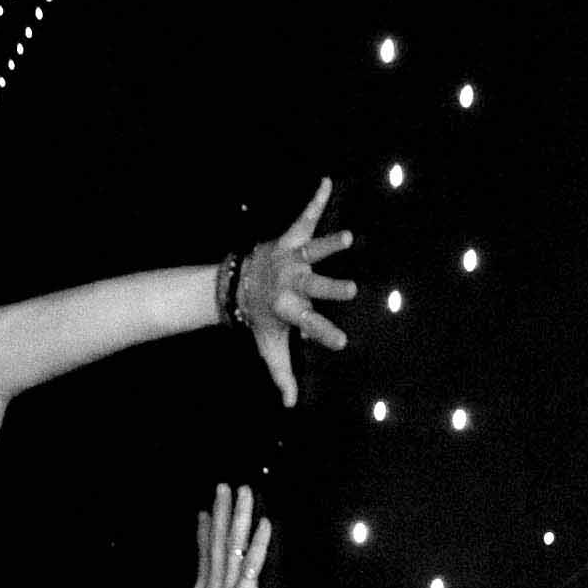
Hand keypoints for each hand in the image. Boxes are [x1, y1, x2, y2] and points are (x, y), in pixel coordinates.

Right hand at [187, 479, 270, 587]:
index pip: (203, 556)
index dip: (203, 533)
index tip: (203, 513)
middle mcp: (211, 585)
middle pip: (216, 540)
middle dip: (219, 512)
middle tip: (223, 487)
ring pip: (232, 543)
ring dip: (238, 515)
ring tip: (243, 492)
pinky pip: (252, 562)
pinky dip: (258, 541)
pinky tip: (264, 523)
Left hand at [238, 177, 355, 408]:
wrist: (237, 286)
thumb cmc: (262, 319)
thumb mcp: (269, 348)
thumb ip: (282, 374)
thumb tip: (289, 405)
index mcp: (288, 309)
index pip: (309, 324)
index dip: (324, 333)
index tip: (342, 342)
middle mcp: (290, 283)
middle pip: (313, 286)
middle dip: (329, 287)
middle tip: (350, 288)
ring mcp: (290, 259)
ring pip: (312, 251)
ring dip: (329, 244)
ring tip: (348, 237)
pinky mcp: (289, 239)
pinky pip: (304, 218)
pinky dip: (315, 199)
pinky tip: (326, 182)